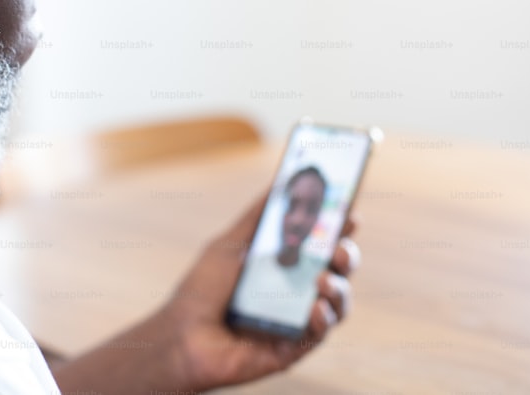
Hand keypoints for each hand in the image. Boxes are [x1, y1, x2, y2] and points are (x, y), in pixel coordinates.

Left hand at [161, 194, 360, 390]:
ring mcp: (296, 320)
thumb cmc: (201, 288)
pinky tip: (315, 308)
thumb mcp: (230, 243)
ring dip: (339, 288)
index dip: (339, 230)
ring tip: (323, 279)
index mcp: (283, 265)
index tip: (349, 214)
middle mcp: (295, 291)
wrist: (181, 334)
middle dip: (346, 256)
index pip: (321, 244)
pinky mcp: (293, 348)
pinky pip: (320, 334)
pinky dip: (323, 318)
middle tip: (339, 248)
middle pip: (337, 271)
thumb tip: (281, 180)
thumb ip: (258, 216)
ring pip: (337, 303)